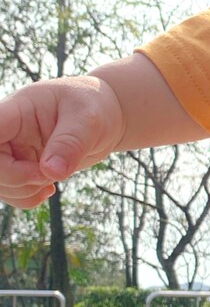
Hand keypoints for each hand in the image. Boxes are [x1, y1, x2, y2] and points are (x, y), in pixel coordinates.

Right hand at [0, 77, 124, 207]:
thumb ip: (69, 143)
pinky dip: (26, 198)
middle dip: (15, 178)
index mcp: (17, 110)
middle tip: (47, 177)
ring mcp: (12, 151)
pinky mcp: (21, 168)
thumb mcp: (88, 120)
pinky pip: (10, 192)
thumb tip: (51, 172)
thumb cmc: (94, 107)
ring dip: (21, 192)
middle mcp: (8, 132)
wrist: (104, 118)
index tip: (33, 168)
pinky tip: (49, 188)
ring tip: (51, 182)